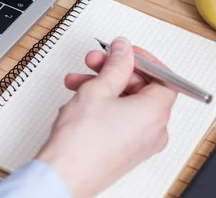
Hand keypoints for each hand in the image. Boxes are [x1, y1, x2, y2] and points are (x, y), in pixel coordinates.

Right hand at [36, 38, 176, 197]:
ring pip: (124, 103)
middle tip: (94, 63)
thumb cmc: (81, 140)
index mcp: (155, 113)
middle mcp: (153, 130)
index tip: (122, 52)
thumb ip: (115, 64)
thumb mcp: (98, 88)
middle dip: (113, 72)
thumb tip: (124, 50)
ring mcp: (139, 143)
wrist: (64, 173)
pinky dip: (101, 106)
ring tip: (76, 83)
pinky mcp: (123, 150)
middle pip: (141, 89)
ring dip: (101, 87)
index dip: (140, 61)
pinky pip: (118, 120)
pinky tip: (78, 102)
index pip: (161, 78)